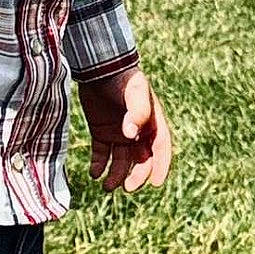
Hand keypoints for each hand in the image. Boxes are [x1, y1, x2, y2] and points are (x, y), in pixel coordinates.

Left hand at [78, 68, 173, 194]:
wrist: (98, 65)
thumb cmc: (122, 77)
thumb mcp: (134, 91)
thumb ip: (137, 112)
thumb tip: (131, 136)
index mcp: (152, 121)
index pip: (160, 148)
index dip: (160, 166)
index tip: (156, 183)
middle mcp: (137, 130)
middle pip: (141, 159)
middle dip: (136, 176)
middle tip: (127, 188)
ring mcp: (119, 132)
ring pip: (121, 161)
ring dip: (116, 175)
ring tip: (106, 186)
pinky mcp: (101, 132)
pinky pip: (102, 154)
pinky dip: (99, 165)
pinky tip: (94, 174)